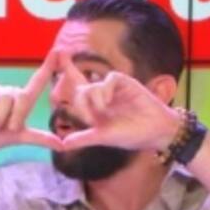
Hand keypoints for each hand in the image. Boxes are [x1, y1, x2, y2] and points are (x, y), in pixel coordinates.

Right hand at [0, 48, 62, 153]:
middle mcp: (10, 92)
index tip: (59, 50)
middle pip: (22, 98)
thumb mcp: (18, 138)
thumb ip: (39, 138)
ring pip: (5, 100)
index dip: (48, 66)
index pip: (37, 81)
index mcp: (22, 101)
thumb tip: (62, 146)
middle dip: (15, 117)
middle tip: (5, 129)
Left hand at [57, 62, 180, 151]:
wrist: (155, 131)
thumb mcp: (103, 137)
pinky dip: (105, 90)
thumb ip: (84, 138)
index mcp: (93, 109)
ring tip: (102, 111)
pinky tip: (108, 101)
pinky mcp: (125, 84)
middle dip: (72, 80)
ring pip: (92, 86)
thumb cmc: (131, 135)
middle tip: (73, 82)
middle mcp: (101, 97)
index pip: (76, 94)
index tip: (54, 64)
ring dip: (93, 99)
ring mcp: (112, 90)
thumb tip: (62, 145)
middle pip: (80, 85)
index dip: (65, 80)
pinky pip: (109, 79)